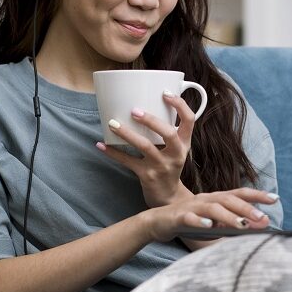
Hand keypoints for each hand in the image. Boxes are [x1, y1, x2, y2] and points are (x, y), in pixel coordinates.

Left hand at [96, 90, 196, 206]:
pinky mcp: (147, 176)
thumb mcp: (175, 149)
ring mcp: (162, 166)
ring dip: (127, 133)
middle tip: (134, 110)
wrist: (168, 198)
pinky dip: (113, 153)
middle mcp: (176, 154)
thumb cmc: (169, 165)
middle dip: (151, 120)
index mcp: (184, 143)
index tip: (165, 93)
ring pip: (145, 146)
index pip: (189, 120)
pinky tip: (101, 145)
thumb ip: (166, 131)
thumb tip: (145, 103)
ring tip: (112, 123)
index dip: (179, 105)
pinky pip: (128, 162)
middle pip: (168, 133)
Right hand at [142, 188, 276, 242]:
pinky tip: (209, 227)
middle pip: (229, 200)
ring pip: (212, 209)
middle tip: (263, 219)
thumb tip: (262, 226)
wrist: (157, 222)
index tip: (276, 198)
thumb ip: (236, 224)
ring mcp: (192, 206)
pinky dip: (199, 221)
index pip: (240, 193)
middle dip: (247, 209)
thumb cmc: (191, 223)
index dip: (257, 195)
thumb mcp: (216, 225)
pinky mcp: (178, 216)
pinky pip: (189, 218)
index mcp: (217, 199)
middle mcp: (207, 199)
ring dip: (228, 216)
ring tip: (242, 225)